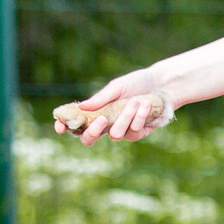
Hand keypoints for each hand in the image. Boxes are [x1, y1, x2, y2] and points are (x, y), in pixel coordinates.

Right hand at [62, 66, 178, 142]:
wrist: (163, 85)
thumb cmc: (137, 83)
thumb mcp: (117, 87)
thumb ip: (100, 98)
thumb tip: (81, 107)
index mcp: (96, 112)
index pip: (76, 123)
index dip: (65, 127)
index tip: (60, 126)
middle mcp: (106, 124)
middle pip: (89, 139)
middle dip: (93, 132)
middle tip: (101, 119)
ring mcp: (122, 131)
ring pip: (115, 135)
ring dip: (125, 118)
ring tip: (135, 101)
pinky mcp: (138, 133)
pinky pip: (133, 132)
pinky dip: (139, 117)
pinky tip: (144, 104)